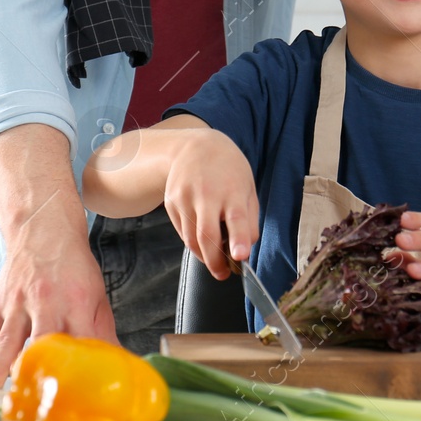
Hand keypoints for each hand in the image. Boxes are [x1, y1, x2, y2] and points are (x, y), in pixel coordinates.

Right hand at [0, 125, 117, 387]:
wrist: (43, 231)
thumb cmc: (72, 267)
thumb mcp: (96, 296)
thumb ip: (103, 333)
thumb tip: (117, 364)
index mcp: (76, 303)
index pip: (83, 337)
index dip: (82, 364)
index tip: (81, 390)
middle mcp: (47, 304)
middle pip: (42, 340)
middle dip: (37, 367)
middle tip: (31, 393)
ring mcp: (20, 307)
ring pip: (8, 341)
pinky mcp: (1, 309)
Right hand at [164, 130, 258, 280]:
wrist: (193, 147)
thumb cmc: (228, 169)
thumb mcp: (247, 187)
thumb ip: (249, 219)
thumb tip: (244, 249)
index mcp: (232, 190)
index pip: (236, 217)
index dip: (238, 239)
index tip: (240, 256)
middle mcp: (207, 194)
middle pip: (207, 236)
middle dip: (215, 262)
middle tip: (223, 274)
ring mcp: (185, 198)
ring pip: (192, 239)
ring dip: (204, 256)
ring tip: (215, 260)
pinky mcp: (171, 203)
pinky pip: (182, 232)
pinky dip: (193, 242)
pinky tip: (202, 238)